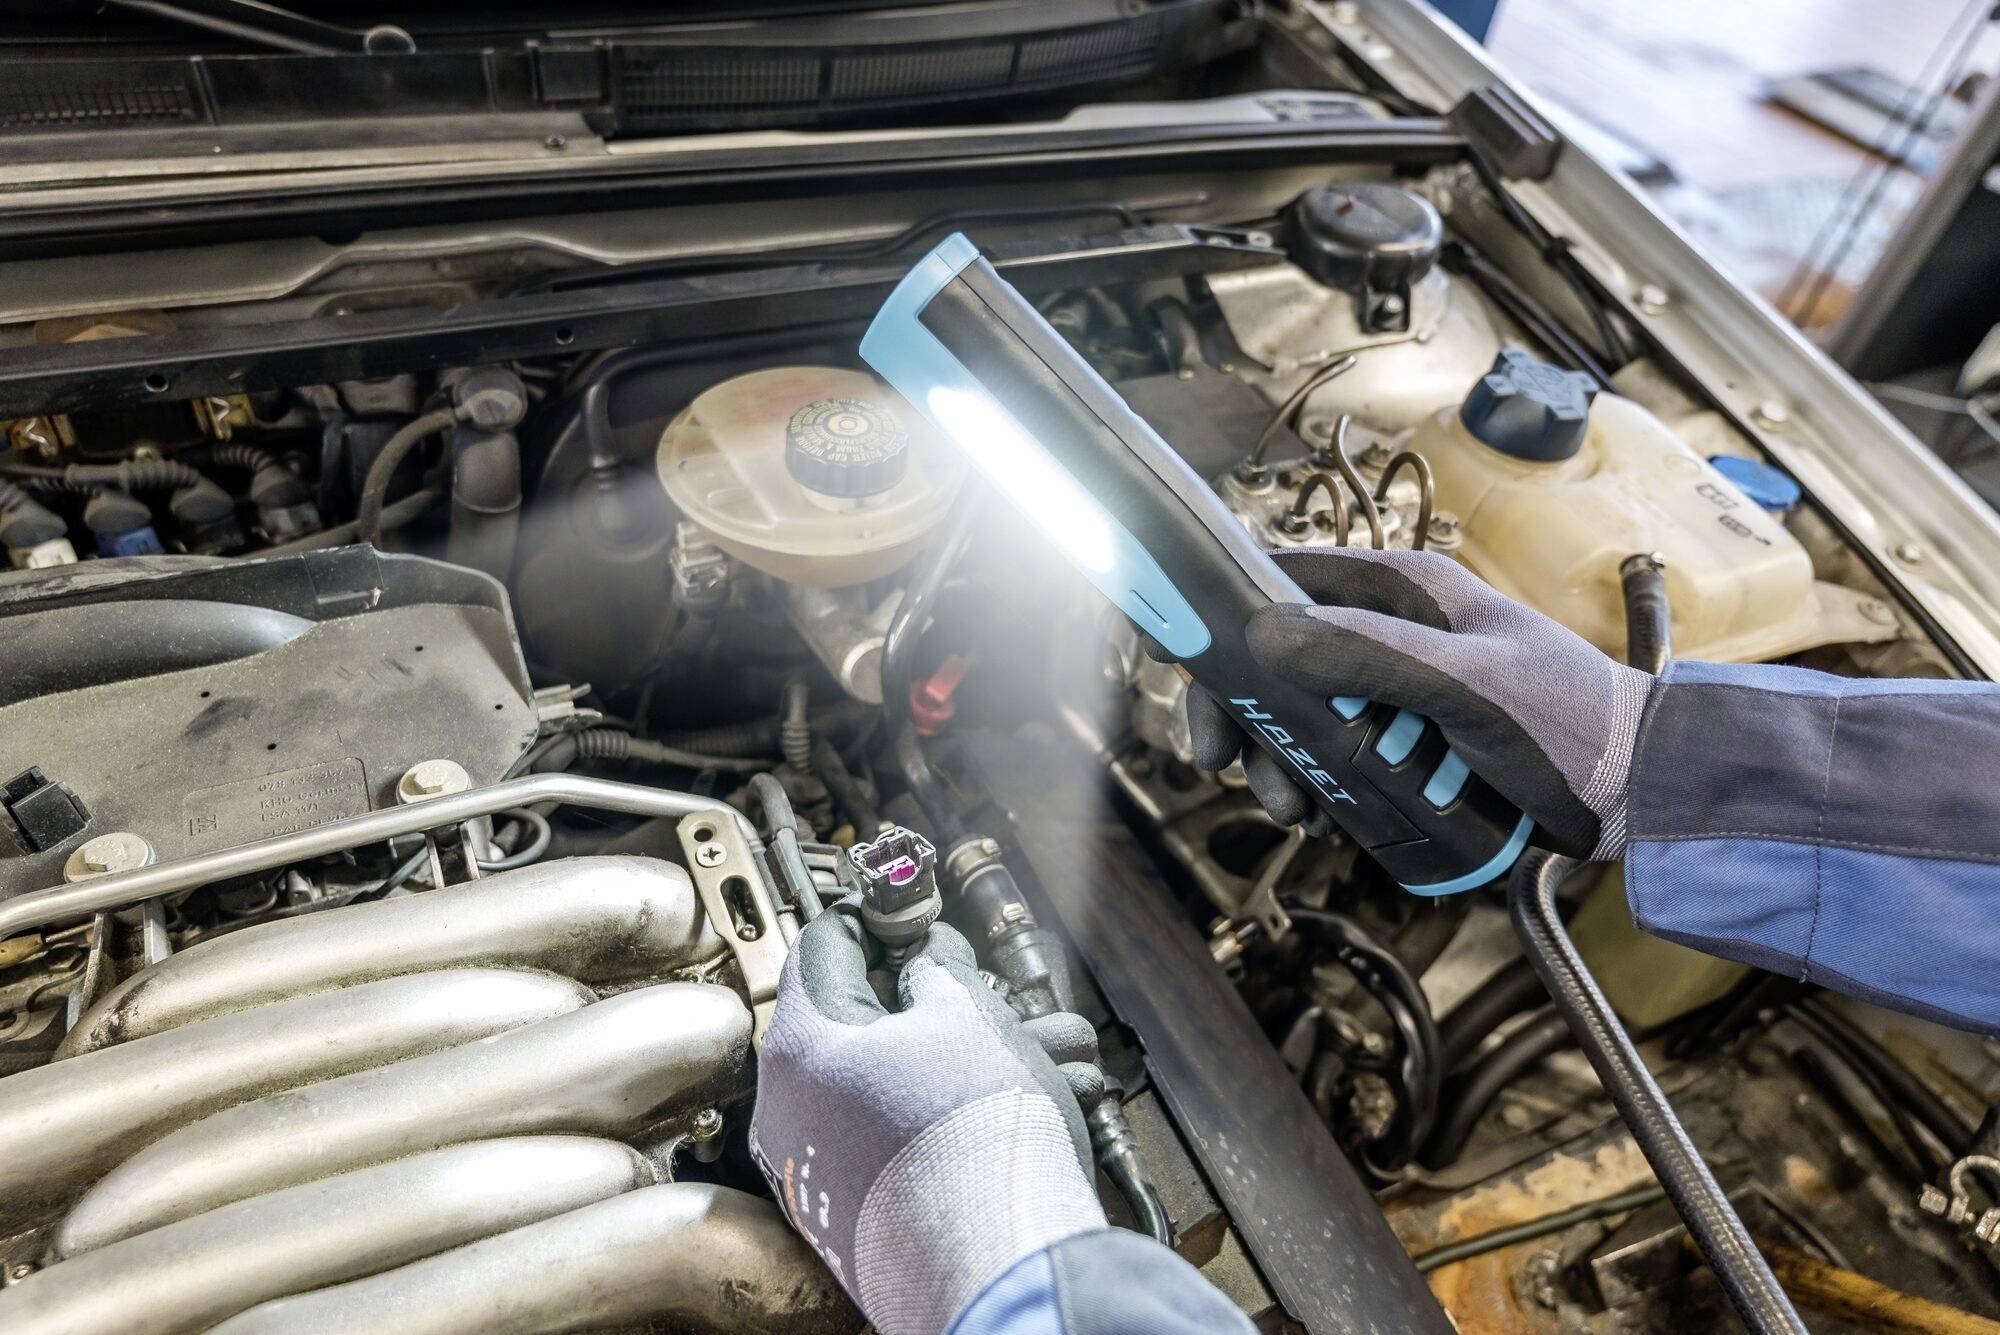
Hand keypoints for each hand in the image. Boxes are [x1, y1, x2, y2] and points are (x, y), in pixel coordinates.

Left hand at [751, 902, 1107, 1334]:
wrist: (998, 1264)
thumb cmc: (976, 1140)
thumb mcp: (966, 1014)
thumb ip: (934, 968)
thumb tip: (925, 961)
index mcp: (800, 1045)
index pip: (823, 944)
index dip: (875, 920)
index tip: (909, 917)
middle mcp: (789, 1111)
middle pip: (854, 1022)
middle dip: (926, 1001)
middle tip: (977, 991)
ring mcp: (815, 1169)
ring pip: (882, 1084)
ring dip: (948, 1059)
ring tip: (1026, 1053)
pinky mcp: (850, 1214)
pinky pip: (888, 1140)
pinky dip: (938, 1116)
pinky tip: (1002, 1108)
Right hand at [1185, 547, 1652, 859]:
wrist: (1642, 794)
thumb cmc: (1576, 725)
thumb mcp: (1470, 686)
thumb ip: (1372, 656)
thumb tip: (1267, 632)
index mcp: (1402, 592)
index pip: (1280, 583)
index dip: (1224, 624)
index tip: (1191, 674)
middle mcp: (1390, 630)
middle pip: (1276, 658)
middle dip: (1247, 714)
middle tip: (1235, 767)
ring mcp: (1398, 687)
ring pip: (1301, 714)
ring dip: (1281, 759)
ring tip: (1296, 811)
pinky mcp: (1410, 740)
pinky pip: (1338, 753)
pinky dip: (1318, 782)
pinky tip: (1327, 815)